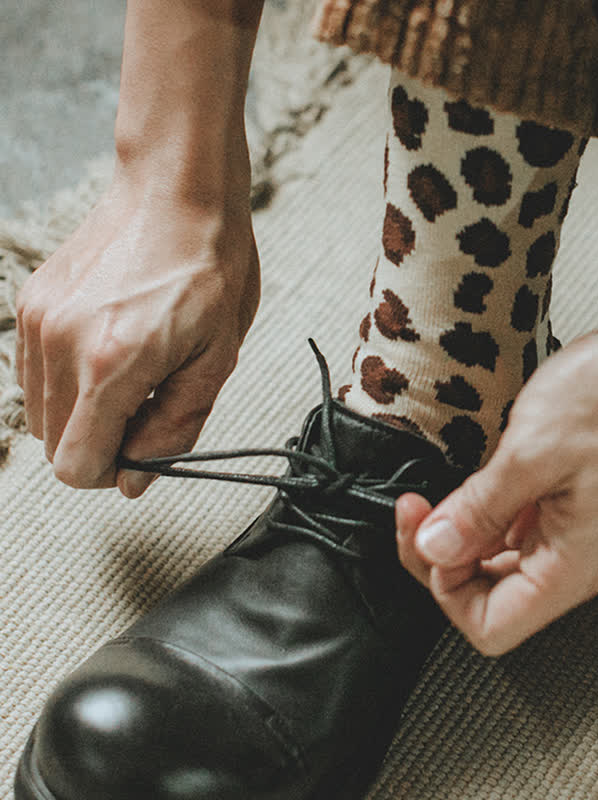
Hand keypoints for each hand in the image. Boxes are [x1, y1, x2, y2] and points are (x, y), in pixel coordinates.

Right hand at [15, 174, 259, 496]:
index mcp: (110, 364)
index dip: (113, 469)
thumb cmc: (210, 268)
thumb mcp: (216, 358)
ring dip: (86, 409)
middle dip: (103, 440)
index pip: (75, 466)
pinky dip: (70, 379)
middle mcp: (59, 344)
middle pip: (55, 444)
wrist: (178, 189)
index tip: (146, 443)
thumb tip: (133, 481)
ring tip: (136, 368)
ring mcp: (37, 319)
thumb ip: (173, 428)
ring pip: (42, 411)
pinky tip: (112, 345)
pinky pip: (35, 373)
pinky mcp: (31, 301)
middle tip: (150, 400)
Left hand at [397, 310, 597, 654]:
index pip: (491, 626)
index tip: (427, 536)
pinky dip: (488, 515)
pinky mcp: (579, 507)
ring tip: (440, 494)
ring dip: (463, 534)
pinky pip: (521, 531)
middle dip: (444, 557)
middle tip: (418, 509)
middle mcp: (582, 561)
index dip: (445, 587)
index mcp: (576, 565)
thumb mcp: (531, 452)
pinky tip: (477, 483)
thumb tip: (434, 549)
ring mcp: (583, 534)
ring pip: (503, 564)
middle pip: (492, 597)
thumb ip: (478, 510)